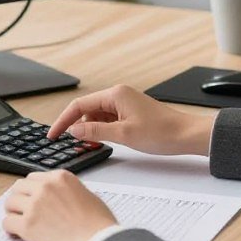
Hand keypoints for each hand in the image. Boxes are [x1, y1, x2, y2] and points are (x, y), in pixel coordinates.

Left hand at [2, 170, 116, 240]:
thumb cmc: (99, 225)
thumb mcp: (88, 195)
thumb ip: (69, 191)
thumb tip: (61, 197)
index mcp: (60, 177)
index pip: (34, 178)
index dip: (31, 190)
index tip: (30, 198)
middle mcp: (45, 187)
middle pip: (19, 187)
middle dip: (19, 197)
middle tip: (20, 208)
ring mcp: (35, 205)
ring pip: (10, 202)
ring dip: (12, 211)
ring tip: (16, 220)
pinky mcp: (27, 225)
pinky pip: (7, 222)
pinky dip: (10, 228)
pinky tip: (16, 234)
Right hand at [46, 84, 212, 156]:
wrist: (187, 135)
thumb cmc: (161, 132)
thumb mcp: (123, 135)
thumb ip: (95, 131)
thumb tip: (74, 130)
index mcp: (115, 95)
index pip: (79, 105)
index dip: (64, 120)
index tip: (53, 134)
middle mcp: (118, 95)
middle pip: (87, 109)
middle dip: (76, 126)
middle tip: (70, 144)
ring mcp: (124, 104)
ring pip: (97, 116)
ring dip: (90, 129)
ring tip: (88, 145)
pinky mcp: (130, 113)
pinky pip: (108, 120)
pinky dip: (101, 130)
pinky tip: (101, 141)